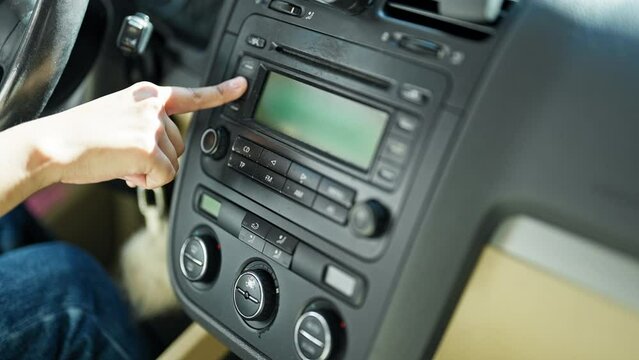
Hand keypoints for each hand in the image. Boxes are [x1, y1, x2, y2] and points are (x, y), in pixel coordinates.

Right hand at [39, 77, 246, 188]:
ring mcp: (152, 126)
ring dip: (150, 170)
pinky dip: (147, 181)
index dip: (221, 92)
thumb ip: (145, 126)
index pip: (191, 95)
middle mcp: (154, 108)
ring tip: (120, 160)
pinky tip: (124, 170)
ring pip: (172, 164)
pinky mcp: (149, 147)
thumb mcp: (119, 117)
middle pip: (179, 146)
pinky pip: (164, 177)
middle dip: (157, 159)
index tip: (242, 86)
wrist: (53, 144)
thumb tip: (162, 155)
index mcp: (147, 96)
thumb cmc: (81, 136)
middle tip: (125, 155)